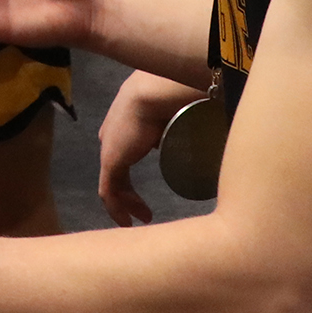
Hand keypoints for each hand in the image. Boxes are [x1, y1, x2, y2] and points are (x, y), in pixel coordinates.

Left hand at [98, 72, 200, 226]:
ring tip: (144, 217)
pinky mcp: (110, 161)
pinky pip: (109, 192)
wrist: (155, 91)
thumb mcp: (177, 106)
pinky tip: (129, 221)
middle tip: (144, 208)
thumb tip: (201, 126)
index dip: (130, 165)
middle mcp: (113, 134)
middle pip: (117, 165)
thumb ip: (182, 119)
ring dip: (127, 203)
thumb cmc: (172, 94)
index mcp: (125, 119)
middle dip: (128, 189)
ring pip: (114, 182)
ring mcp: (110, 148)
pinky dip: (118, 208)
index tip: (145, 183)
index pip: (123, 147)